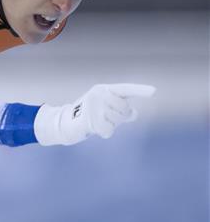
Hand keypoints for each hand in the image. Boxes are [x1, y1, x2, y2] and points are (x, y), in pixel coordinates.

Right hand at [34, 83, 155, 145]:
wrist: (66, 123)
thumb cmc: (89, 116)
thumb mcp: (105, 109)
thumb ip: (120, 110)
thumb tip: (134, 114)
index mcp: (103, 90)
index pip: (125, 89)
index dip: (140, 91)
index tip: (154, 92)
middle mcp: (98, 95)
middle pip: (124, 108)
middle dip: (121, 116)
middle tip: (109, 118)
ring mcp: (93, 106)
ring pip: (117, 119)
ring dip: (111, 124)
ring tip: (99, 122)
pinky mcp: (89, 119)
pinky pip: (109, 130)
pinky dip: (105, 132)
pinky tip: (96, 129)